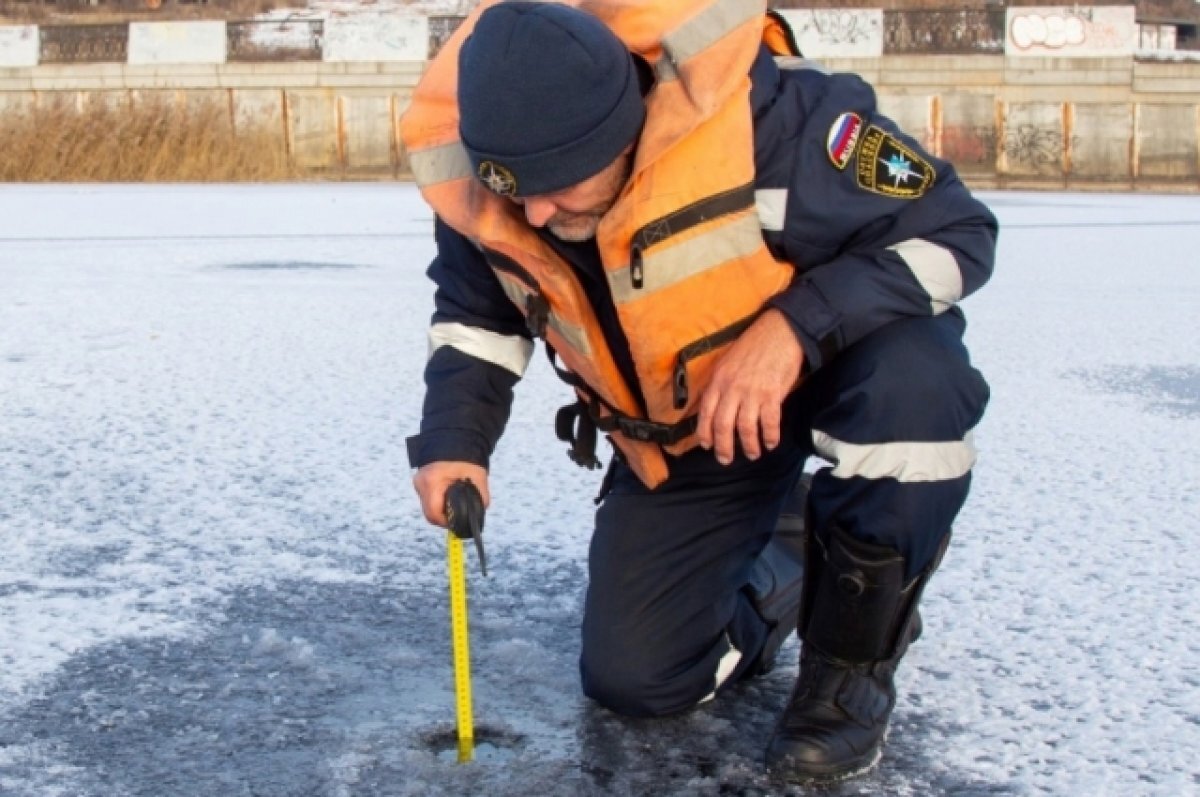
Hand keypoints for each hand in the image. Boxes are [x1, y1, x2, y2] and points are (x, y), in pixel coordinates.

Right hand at [413, 461, 489, 526]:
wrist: (456, 439)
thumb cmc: (467, 457)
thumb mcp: (478, 479)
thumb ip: (479, 500)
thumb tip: (476, 518)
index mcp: (432, 481)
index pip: (433, 514)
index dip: (446, 522)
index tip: (458, 522)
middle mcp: (421, 482)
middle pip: (429, 513)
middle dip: (444, 517)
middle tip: (458, 516)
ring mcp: (418, 481)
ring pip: (428, 507)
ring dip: (441, 510)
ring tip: (454, 503)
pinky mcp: (420, 482)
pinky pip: (428, 499)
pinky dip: (438, 502)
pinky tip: (448, 497)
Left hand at [695, 309, 803, 464]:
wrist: (780, 331)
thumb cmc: (755, 345)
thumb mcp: (728, 362)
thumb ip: (721, 384)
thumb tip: (714, 406)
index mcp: (719, 380)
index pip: (706, 413)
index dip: (705, 433)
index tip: (707, 446)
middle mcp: (732, 388)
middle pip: (723, 426)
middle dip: (724, 447)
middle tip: (726, 459)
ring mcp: (752, 392)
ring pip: (746, 428)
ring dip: (749, 446)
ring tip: (752, 454)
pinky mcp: (772, 393)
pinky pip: (769, 422)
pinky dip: (770, 436)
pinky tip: (771, 443)